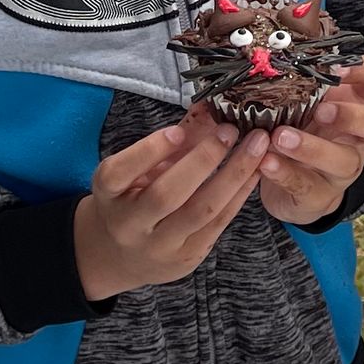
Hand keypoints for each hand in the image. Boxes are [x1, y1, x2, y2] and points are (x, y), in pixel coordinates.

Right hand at [72, 115, 270, 301]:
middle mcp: (128, 225)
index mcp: (108, 194)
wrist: (121, 255)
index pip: (119, 173)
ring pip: (200, 211)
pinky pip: (218, 223)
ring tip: (256, 145)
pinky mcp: (186, 258)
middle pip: (165, 196)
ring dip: (234, 175)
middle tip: (231, 130)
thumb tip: (208, 105)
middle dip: (203, 160)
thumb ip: (169, 139)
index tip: (178, 130)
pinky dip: (239, 193)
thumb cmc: (132, 197)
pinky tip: (256, 171)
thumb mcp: (137, 168)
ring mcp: (159, 246)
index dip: (149, 151)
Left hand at [258, 54, 363, 223]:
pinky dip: (284, 172)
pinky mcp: (319, 196)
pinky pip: (307, 185)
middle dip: (358, 118)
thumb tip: (283, 28)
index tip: (339, 66)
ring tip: (279, 138)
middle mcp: (362, 137)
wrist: (290, 185)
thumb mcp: (308, 98)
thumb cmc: (302, 127)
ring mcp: (345, 170)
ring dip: (312, 148)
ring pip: (344, 161)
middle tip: (323, 111)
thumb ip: (304, 73)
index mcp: (362, 102)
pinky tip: (265, 162)